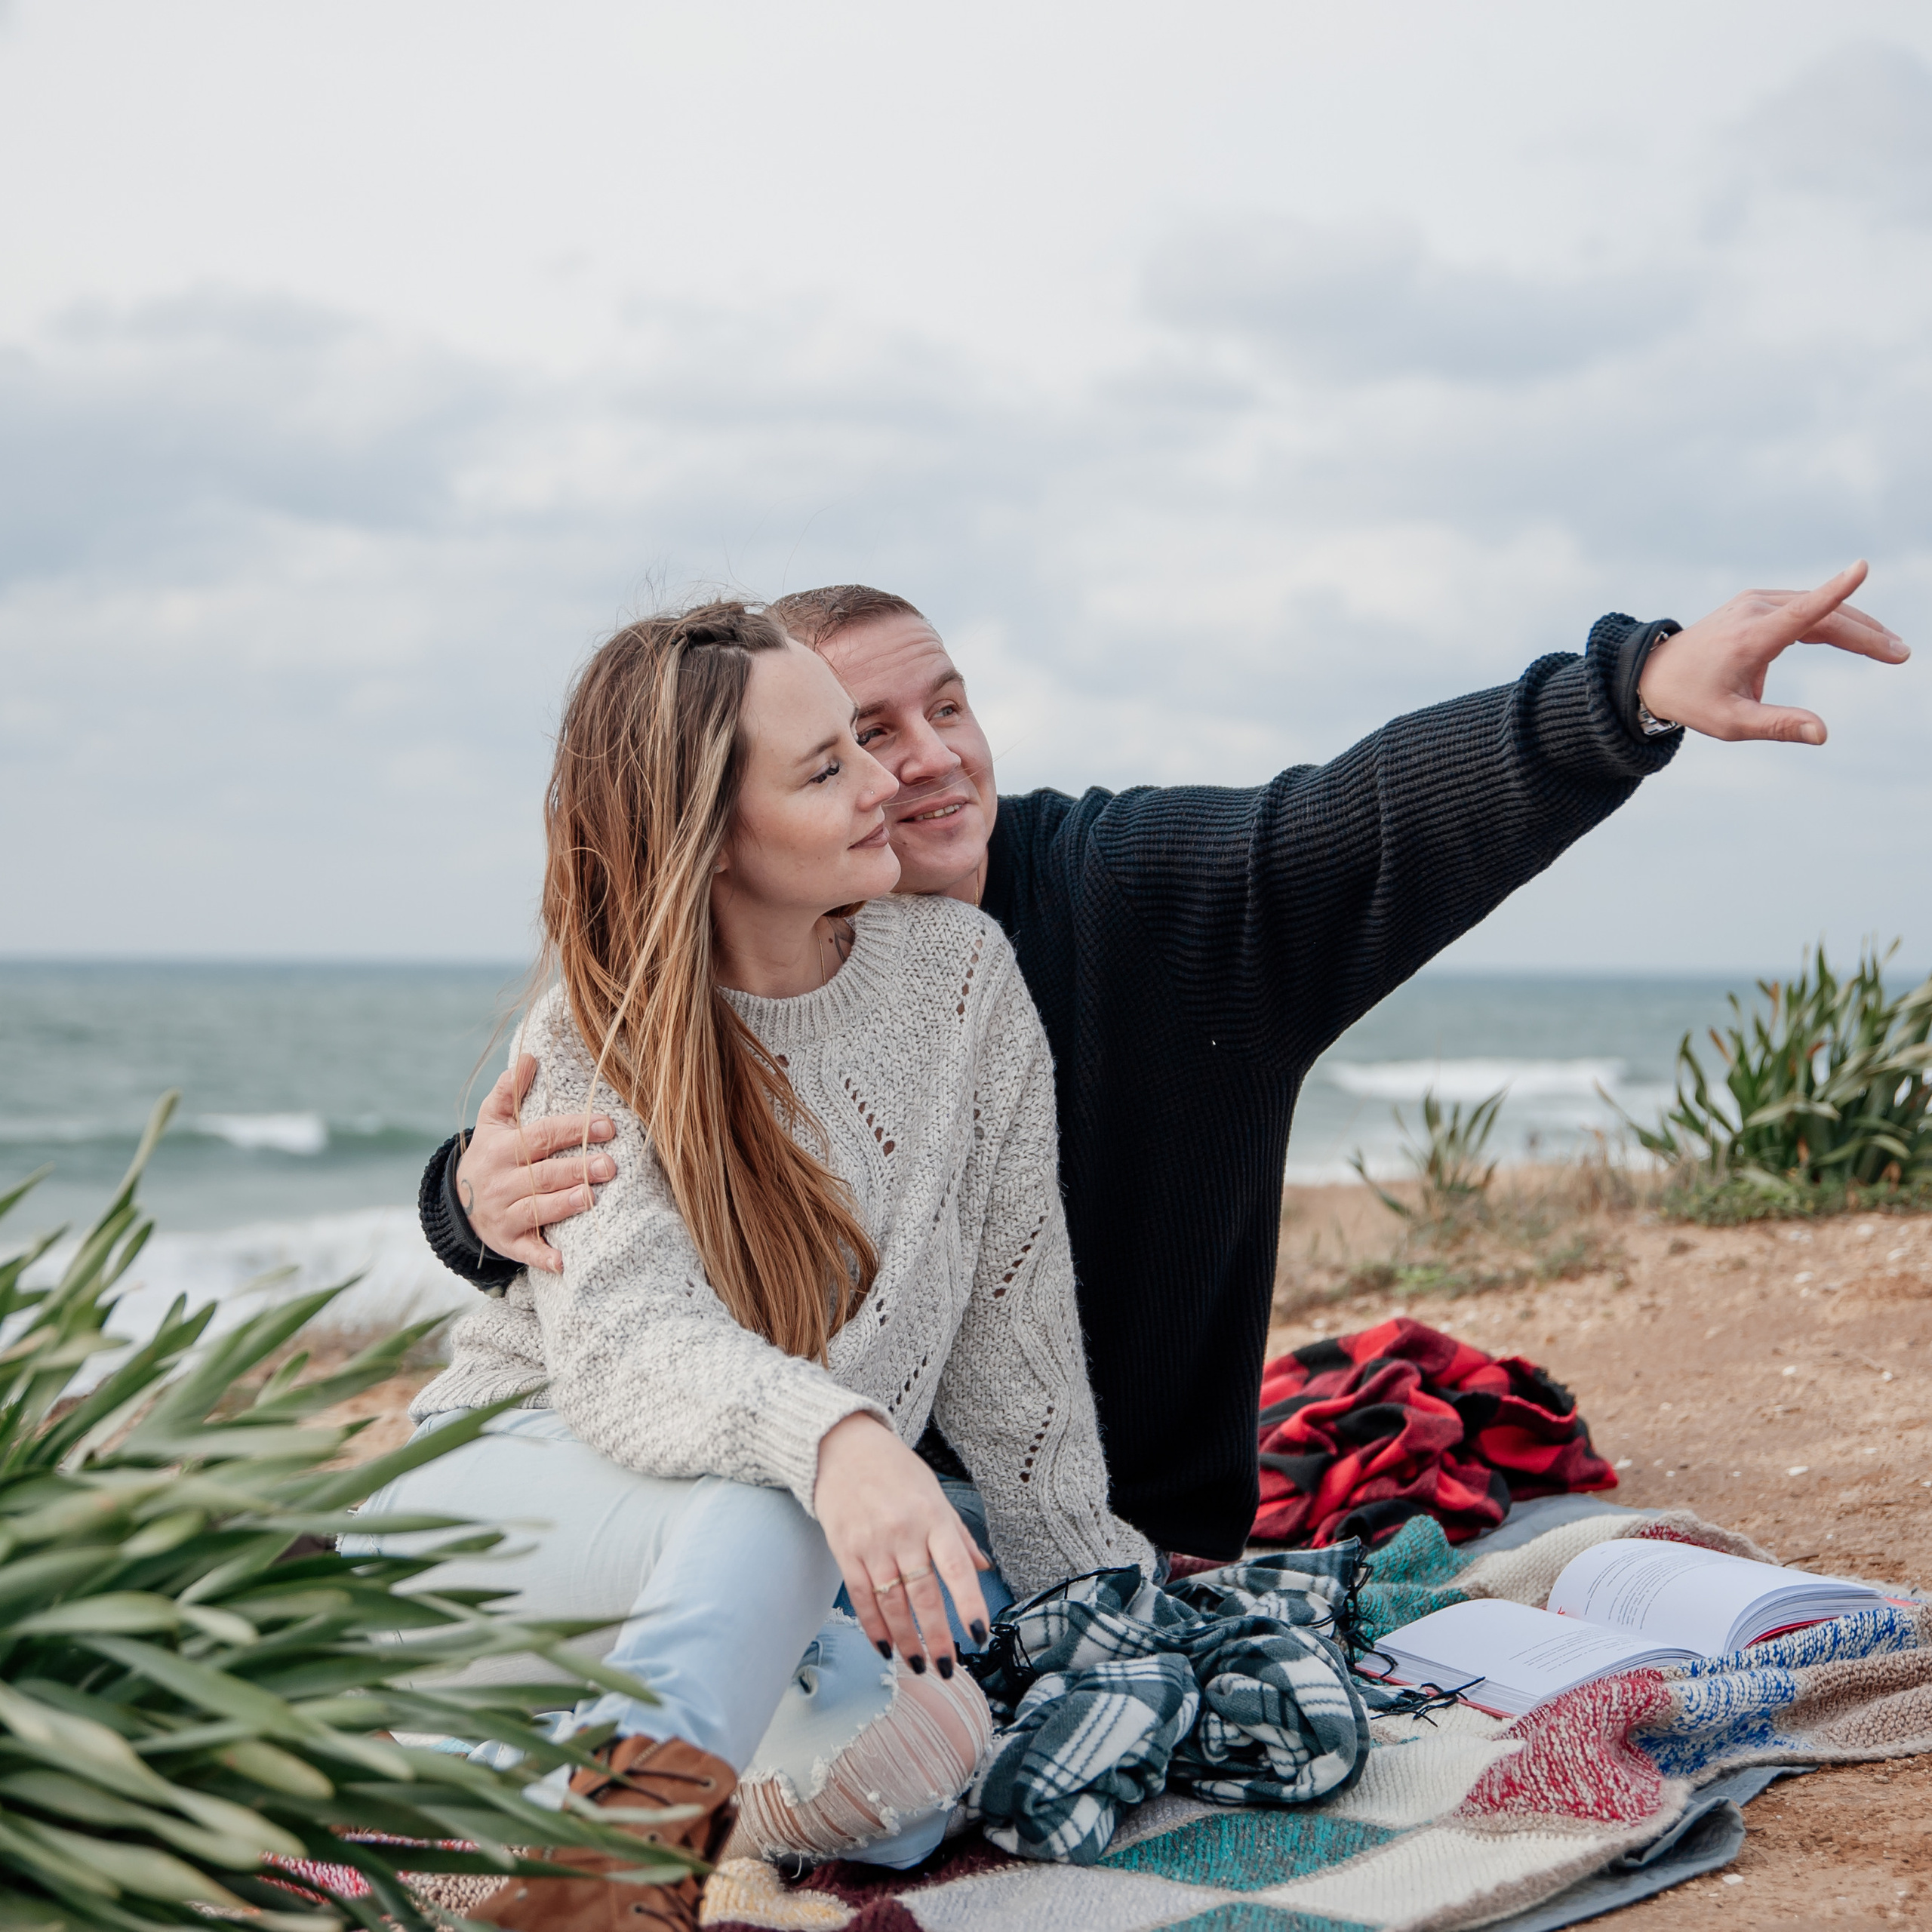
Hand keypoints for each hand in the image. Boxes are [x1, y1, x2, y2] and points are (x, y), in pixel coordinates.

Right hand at [456, 1054, 615, 1273]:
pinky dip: (543, 1257)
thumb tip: (529, 1057)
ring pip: (536, 1209)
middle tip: (610, 1166)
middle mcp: (501, 1182)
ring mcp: (504, 1214)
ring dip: (564, 1205)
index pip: (542, 1137)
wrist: (459, 1202)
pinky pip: (526, 1251)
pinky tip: (563, 1261)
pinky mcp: (508, 1242)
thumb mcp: (493, 1122)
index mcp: (502, 1149)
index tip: (608, 1126)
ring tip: (591, 1198)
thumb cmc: (491, 1154)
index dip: (575, 1130)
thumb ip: (509, 1091)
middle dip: (577, 1169)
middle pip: (543, 1174)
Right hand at [813, 1413, 991, 1675]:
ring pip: (891, 1603)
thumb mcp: (934, 1492)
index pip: (956, 1568)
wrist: (842, 1446)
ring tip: (918, 1663)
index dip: (968, 1604)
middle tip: (946, 1667)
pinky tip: (884, 1646)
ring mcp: (872, 1543)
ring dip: (905, 1639)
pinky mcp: (846, 1550)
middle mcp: (904, 1532)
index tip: (979, 1634)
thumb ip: (958, 1534)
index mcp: (933, 1516)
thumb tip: (983, 1568)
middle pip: (923, 1595)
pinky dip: (873, 1626)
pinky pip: (861, 1596)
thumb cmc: (895, 1469)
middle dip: (936, 1636)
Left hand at [1639, 560, 1907, 745]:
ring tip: (1889, 649)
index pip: (1800, 612)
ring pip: (1817, 608)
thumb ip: (1776, 726)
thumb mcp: (1730, 722)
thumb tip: (1823, 734)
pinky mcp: (1758, 602)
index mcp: (1748, 638)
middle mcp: (1754, 610)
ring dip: (1856, 626)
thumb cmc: (1693, 700)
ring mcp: (1755, 601)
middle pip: (1822, 615)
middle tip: (1901, 654)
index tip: (1862, 568)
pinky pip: (1804, 607)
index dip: (1834, 592)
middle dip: (1866, 634)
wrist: (1655, 672)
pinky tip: (1859, 636)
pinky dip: (1833, 620)